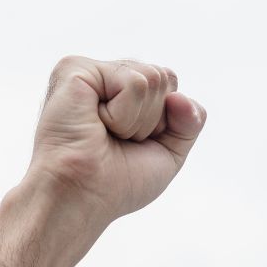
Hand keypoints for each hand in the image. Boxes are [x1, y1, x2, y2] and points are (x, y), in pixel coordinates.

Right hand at [27, 56, 205, 224]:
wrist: (79, 197)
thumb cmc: (114, 184)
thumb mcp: (168, 153)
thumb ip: (190, 121)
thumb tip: (180, 96)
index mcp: (120, 93)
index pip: (169, 83)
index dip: (165, 121)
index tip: (132, 145)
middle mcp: (104, 78)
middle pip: (164, 76)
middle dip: (153, 119)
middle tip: (117, 140)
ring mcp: (89, 71)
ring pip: (152, 78)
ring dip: (137, 121)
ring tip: (104, 134)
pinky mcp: (75, 69)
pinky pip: (134, 82)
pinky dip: (124, 114)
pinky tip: (95, 124)